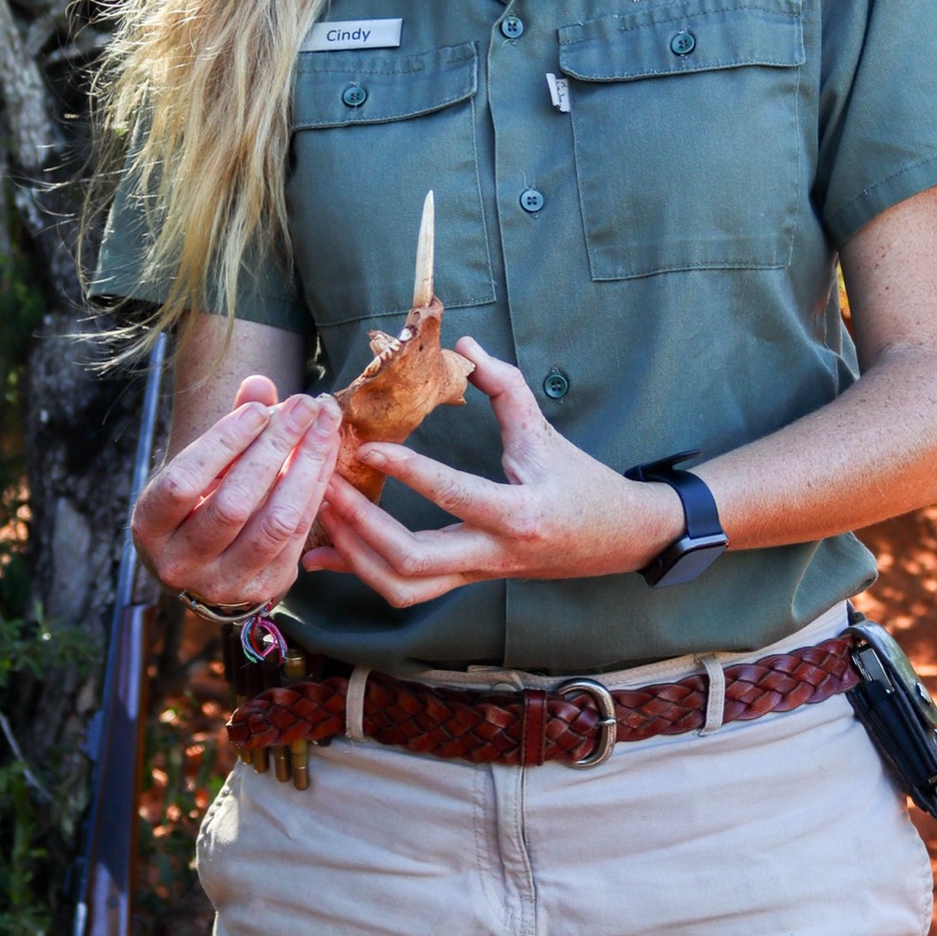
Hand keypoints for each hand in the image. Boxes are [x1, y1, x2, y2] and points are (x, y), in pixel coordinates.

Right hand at [132, 374, 342, 607]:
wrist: (205, 569)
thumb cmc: (199, 503)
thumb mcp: (199, 468)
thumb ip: (228, 427)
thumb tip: (260, 384)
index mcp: (151, 527)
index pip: (184, 482)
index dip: (223, 442)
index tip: (260, 409)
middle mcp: (181, 563)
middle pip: (234, 503)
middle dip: (275, 447)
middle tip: (305, 405)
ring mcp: (224, 582)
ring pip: (275, 522)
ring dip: (306, 467)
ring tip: (324, 424)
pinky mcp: (265, 589)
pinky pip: (299, 533)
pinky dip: (317, 488)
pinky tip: (326, 452)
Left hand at [302, 339, 681, 606]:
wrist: (616, 539)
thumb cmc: (581, 482)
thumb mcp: (544, 431)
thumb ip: (503, 384)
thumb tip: (461, 346)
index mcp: (518, 514)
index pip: (455, 494)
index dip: (408, 471)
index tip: (367, 446)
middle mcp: (493, 553)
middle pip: (414, 560)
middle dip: (362, 528)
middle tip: (327, 489)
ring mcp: (476, 574)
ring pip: (403, 588)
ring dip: (355, 557)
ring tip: (320, 518)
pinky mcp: (464, 580)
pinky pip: (406, 588)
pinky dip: (360, 572)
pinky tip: (323, 556)